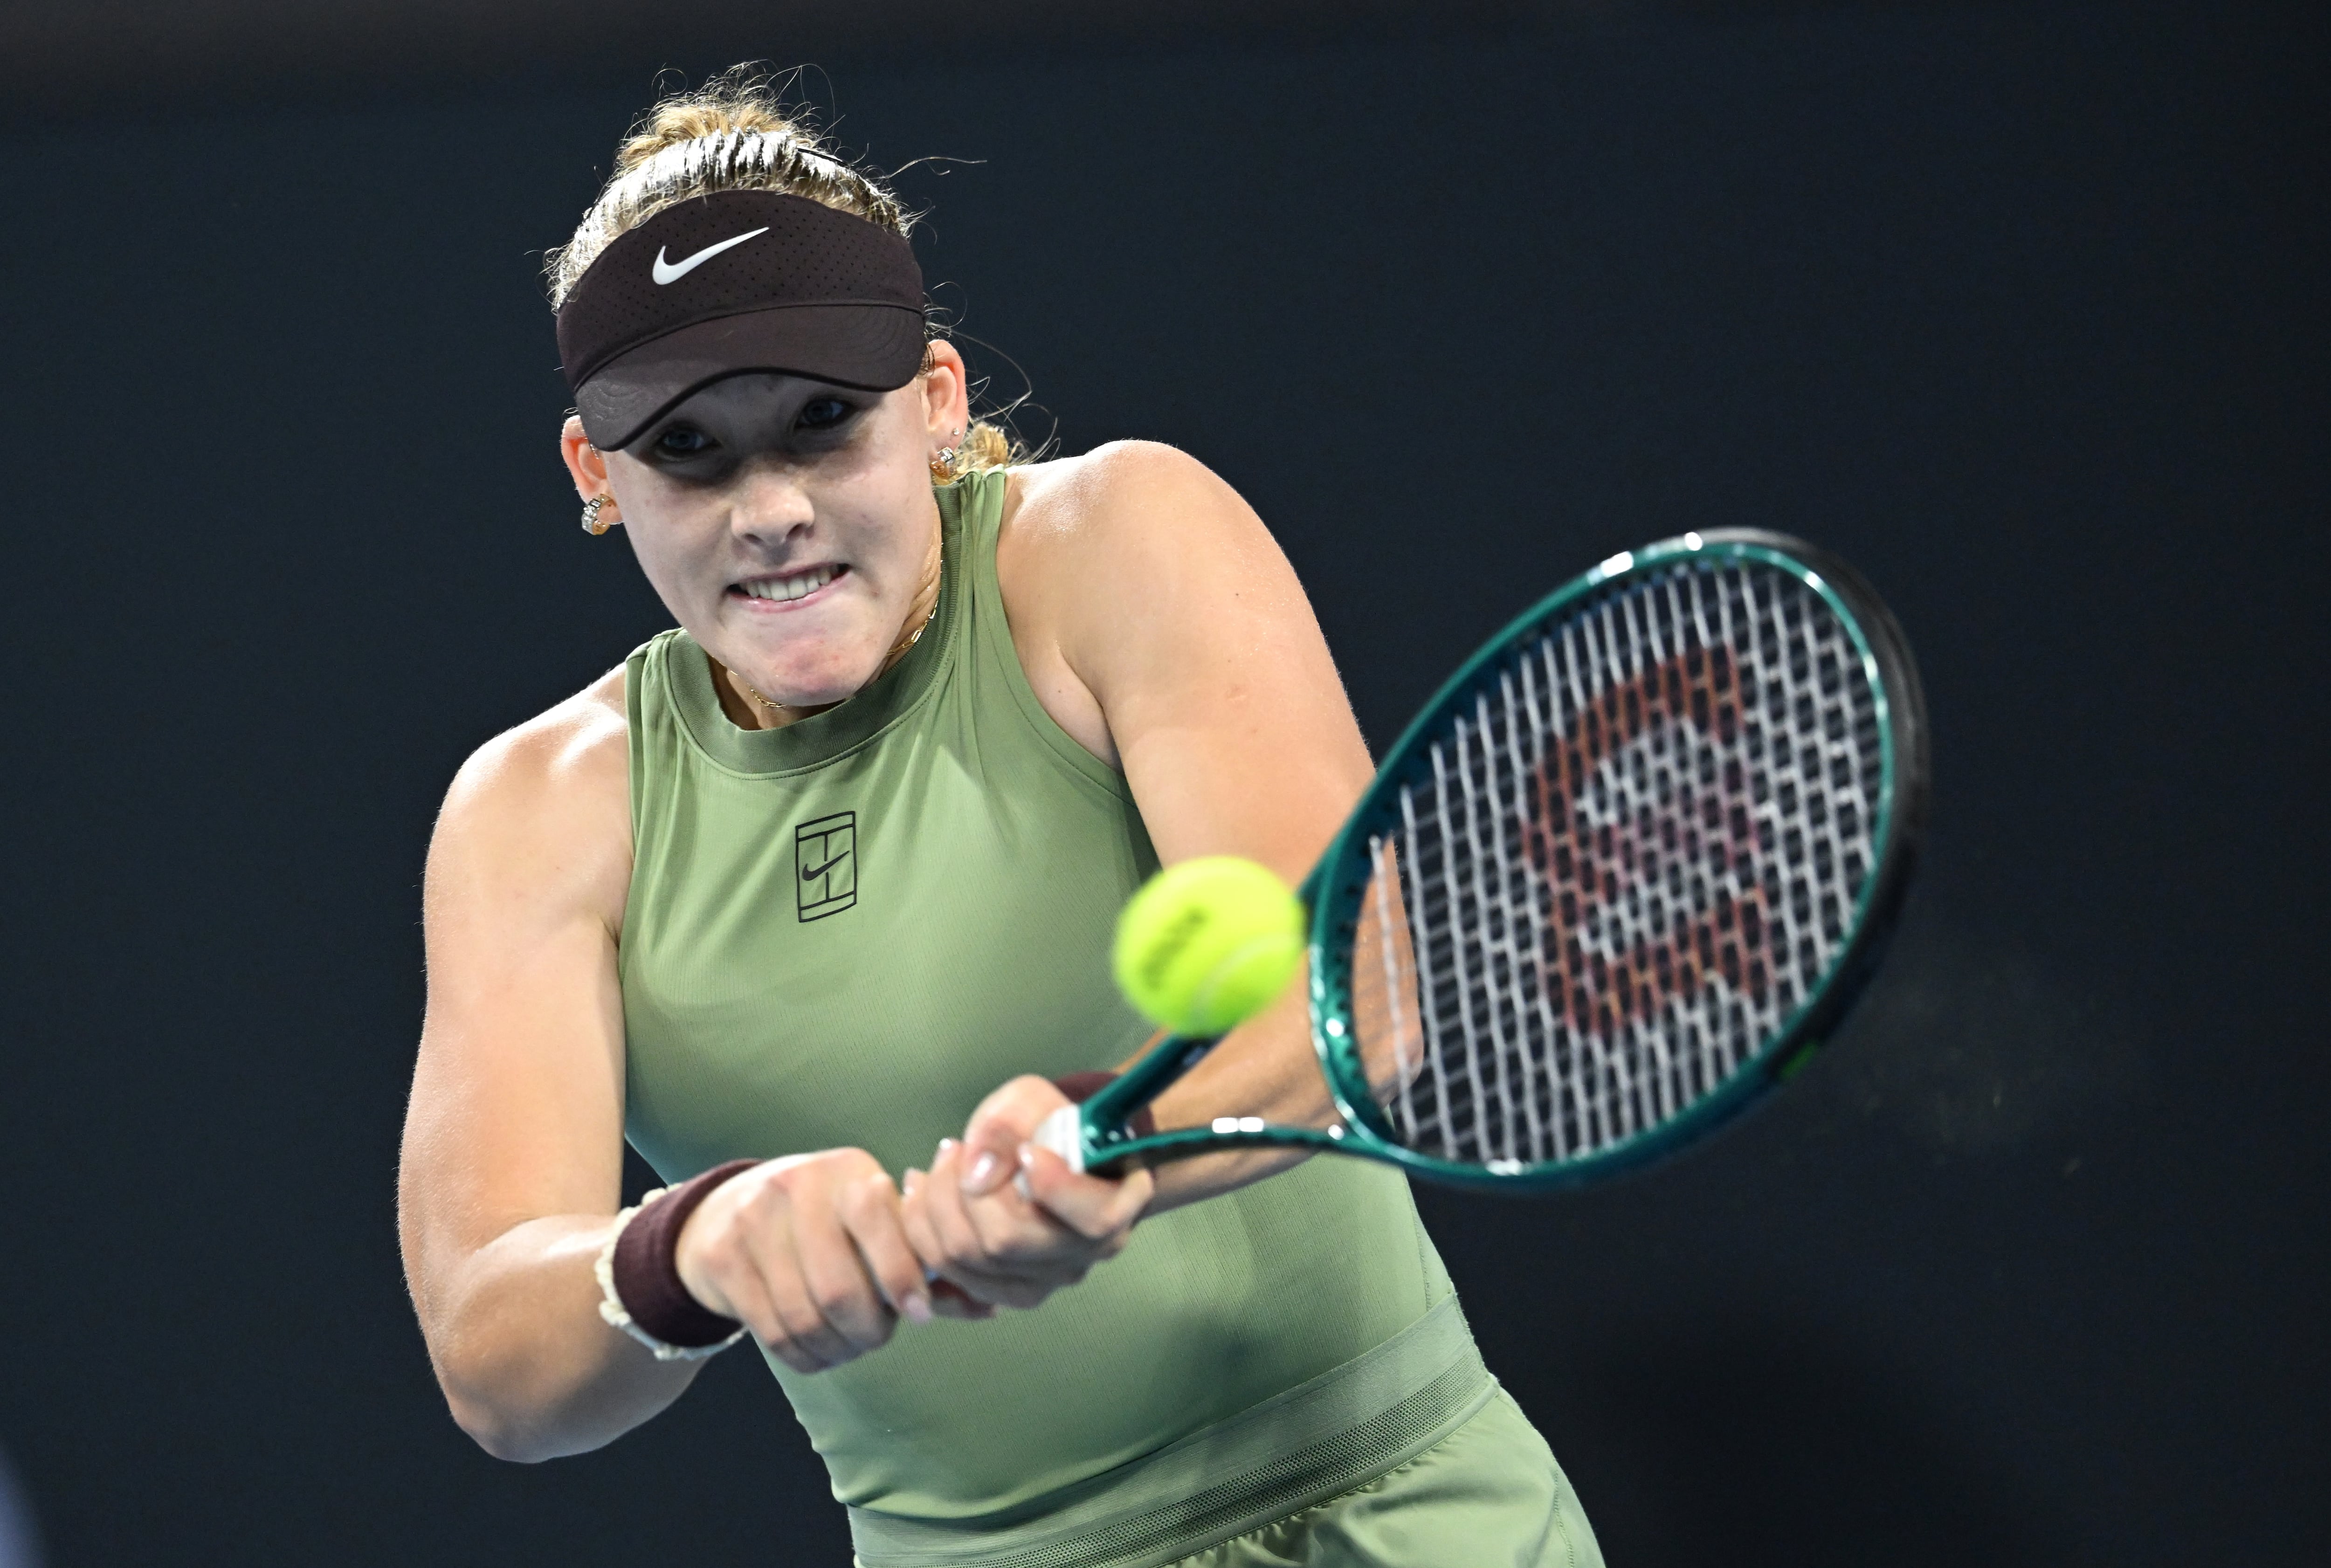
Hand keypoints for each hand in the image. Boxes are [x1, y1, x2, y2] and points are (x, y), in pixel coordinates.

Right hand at [672, 1149, 988, 1373]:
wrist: (723, 1214)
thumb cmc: (826, 1225)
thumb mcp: (874, 1221)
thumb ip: (928, 1262)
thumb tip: (992, 1307)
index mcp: (849, 1173)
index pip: (881, 1222)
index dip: (904, 1276)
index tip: (920, 1313)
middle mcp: (797, 1187)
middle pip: (841, 1289)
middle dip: (869, 1329)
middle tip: (879, 1336)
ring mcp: (752, 1221)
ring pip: (806, 1317)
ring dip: (837, 1347)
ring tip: (850, 1344)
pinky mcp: (722, 1260)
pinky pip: (772, 1331)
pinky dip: (805, 1355)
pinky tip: (819, 1349)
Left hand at [901, 1075, 1154, 1310]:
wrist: (1045, 1155)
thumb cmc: (1046, 1126)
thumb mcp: (1033, 1102)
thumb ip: (1009, 1125)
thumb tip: (978, 1176)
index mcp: (1115, 1206)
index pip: (1093, 1219)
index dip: (1053, 1186)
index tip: (1028, 1150)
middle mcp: (1083, 1256)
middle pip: (1005, 1241)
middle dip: (959, 1188)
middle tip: (952, 1148)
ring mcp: (1043, 1282)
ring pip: (968, 1259)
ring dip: (933, 1207)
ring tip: (933, 1168)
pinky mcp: (1004, 1292)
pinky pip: (947, 1275)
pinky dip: (922, 1234)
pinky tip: (922, 1198)